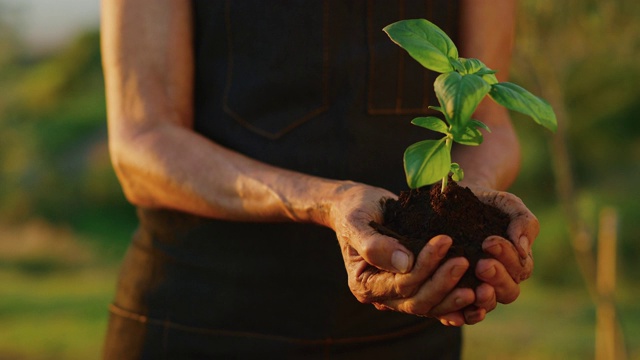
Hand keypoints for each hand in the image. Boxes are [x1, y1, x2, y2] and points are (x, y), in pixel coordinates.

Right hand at [328, 183, 475, 321]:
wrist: (359, 206)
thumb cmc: (355, 209)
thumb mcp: (357, 221)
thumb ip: (374, 244)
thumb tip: (405, 263)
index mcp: (364, 284)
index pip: (400, 284)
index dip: (425, 267)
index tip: (446, 241)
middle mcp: (382, 296)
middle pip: (418, 301)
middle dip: (444, 283)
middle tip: (466, 261)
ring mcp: (400, 294)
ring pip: (432, 306)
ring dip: (456, 298)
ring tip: (481, 284)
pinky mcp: (416, 286)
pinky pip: (439, 302)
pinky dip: (459, 302)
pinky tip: (479, 295)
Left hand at [460, 185, 539, 323]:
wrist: (456, 201)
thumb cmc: (488, 204)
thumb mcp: (507, 205)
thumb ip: (523, 222)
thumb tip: (523, 249)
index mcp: (517, 261)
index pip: (519, 267)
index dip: (506, 256)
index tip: (489, 241)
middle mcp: (501, 278)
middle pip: (508, 290)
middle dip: (497, 278)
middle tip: (482, 264)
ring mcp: (480, 287)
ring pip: (489, 303)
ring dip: (484, 299)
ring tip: (474, 288)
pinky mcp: (459, 293)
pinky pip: (464, 311)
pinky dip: (464, 313)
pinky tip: (457, 308)